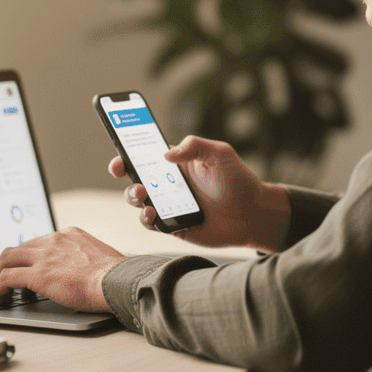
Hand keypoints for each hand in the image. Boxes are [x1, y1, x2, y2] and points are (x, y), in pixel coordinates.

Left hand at [0, 227, 125, 312]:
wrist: (117, 280)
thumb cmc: (114, 276)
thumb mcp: (97, 256)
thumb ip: (84, 258)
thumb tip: (83, 271)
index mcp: (68, 234)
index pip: (39, 241)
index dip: (30, 256)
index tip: (28, 266)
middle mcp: (53, 240)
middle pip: (19, 247)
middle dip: (11, 263)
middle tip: (8, 277)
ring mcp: (44, 256)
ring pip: (7, 258)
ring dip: (1, 273)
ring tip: (2, 288)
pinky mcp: (38, 275)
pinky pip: (7, 277)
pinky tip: (2, 297)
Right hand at [115, 135, 290, 251]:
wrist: (252, 215)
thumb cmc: (238, 181)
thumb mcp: (220, 153)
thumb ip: (195, 145)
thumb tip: (166, 154)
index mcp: (176, 163)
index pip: (144, 155)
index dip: (127, 153)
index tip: (119, 154)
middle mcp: (168, 183)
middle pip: (135, 177)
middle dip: (123, 174)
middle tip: (124, 172)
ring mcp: (168, 205)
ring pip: (139, 201)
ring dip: (133, 196)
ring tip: (142, 195)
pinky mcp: (173, 226)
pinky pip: (152, 223)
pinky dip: (147, 219)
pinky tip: (152, 215)